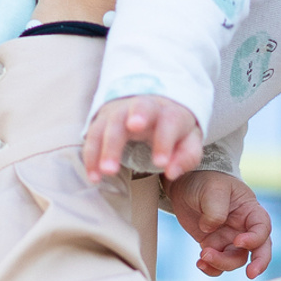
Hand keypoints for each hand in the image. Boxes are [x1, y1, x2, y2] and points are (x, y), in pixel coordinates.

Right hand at [85, 95, 203, 183]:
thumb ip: (187, 156)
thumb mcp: (189, 140)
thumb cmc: (173, 129)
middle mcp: (144, 106)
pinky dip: (92, 156)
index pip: (169, 121)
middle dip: (129, 130)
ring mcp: (120, 111)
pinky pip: (93, 135)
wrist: (153, 104)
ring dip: (106, 148)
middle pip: (136, 112)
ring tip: (107, 172)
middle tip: (122, 157)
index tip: (160, 163)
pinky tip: (94, 176)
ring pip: (110, 124)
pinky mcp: (103, 119)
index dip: (164, 141)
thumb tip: (172, 172)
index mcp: (170, 111)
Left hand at [167, 170, 272, 278]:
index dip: (255, 239)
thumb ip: (216, 210)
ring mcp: (229, 239)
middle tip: (251, 274)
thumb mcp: (213, 189)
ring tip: (203, 256)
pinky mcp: (214, 246)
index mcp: (251, 211)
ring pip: (235, 260)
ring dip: (221, 263)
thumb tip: (210, 230)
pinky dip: (210, 268)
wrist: (186, 184)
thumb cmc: (206, 181)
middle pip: (259, 250)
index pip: (262, 228)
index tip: (238, 241)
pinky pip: (217, 264)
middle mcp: (244, 228)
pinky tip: (199, 263)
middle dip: (258, 263)